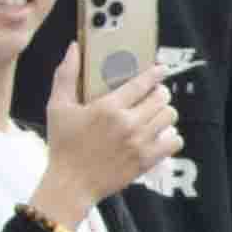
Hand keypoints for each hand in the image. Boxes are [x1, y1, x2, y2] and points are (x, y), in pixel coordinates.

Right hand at [33, 67, 183, 222]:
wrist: (71, 184)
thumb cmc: (63, 145)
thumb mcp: (57, 107)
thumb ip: (66, 75)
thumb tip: (73, 47)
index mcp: (108, 108)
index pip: (142, 83)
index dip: (155, 74)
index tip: (160, 70)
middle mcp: (128, 123)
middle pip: (161, 98)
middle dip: (159, 93)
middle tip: (153, 95)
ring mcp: (140, 143)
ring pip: (169, 117)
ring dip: (165, 112)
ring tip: (155, 114)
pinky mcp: (146, 160)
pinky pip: (174, 141)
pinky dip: (171, 136)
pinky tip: (160, 134)